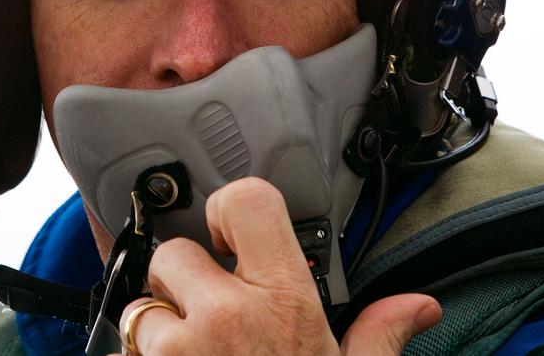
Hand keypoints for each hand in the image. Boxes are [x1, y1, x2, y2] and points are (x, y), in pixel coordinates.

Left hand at [118, 177, 439, 354]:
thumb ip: (381, 337)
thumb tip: (418, 306)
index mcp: (283, 304)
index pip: (246, 202)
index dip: (230, 211)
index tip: (231, 236)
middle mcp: (224, 316)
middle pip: (174, 253)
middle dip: (185, 283)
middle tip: (212, 320)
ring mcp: (176, 351)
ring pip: (141, 307)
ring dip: (158, 332)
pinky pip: (125, 351)